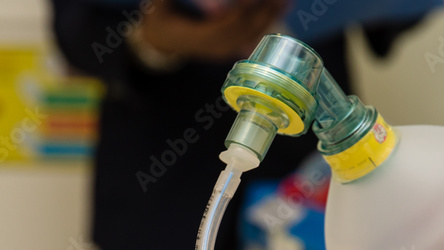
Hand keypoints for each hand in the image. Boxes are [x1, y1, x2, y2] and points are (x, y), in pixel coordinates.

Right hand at [141, 0, 287, 61]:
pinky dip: (263, 24)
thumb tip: (214, 6)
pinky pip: (248, 38)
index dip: (243, 9)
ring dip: (268, 18)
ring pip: (248, 36)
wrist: (158, 38)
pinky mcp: (225, 49)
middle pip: (243, 31)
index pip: (226, 23)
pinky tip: (276, 12)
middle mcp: (209, 47)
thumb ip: (184, 0)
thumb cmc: (159, 15)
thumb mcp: (159, 4)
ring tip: (284, 2)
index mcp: (194, 37)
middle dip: (263, 12)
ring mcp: (218, 51)